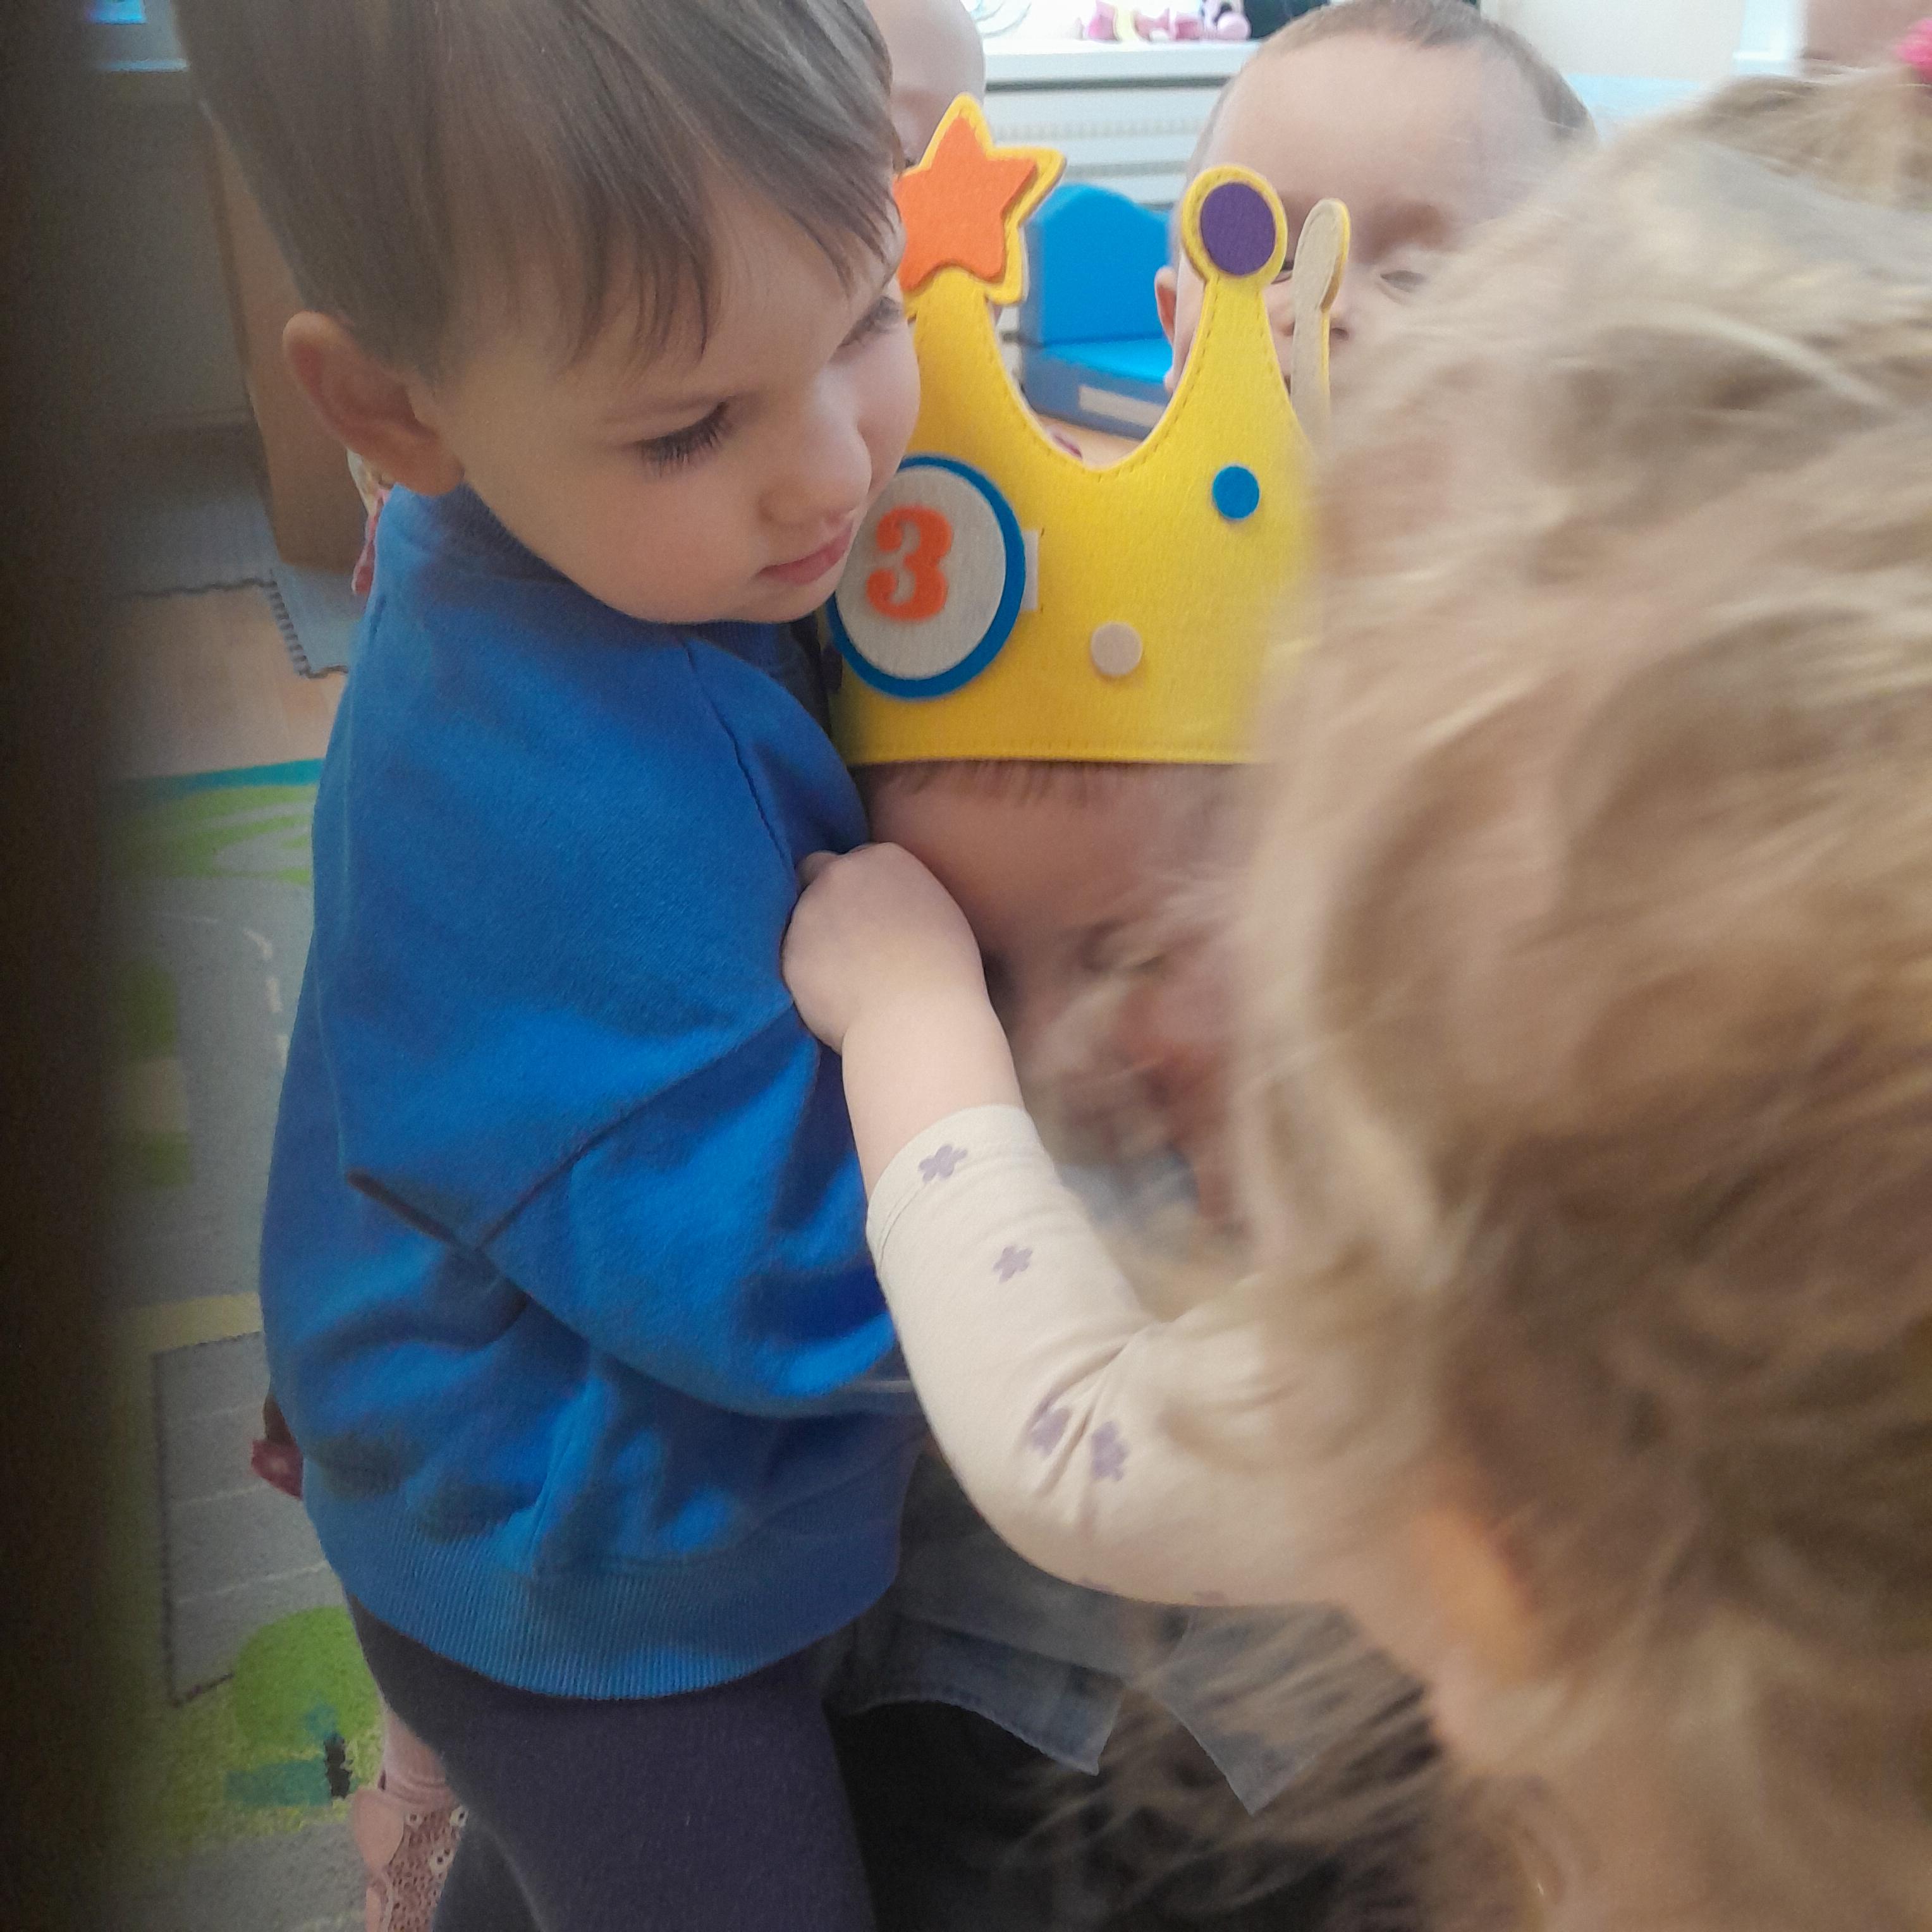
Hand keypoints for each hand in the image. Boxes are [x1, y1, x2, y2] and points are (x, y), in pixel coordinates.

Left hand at [783, 844, 987, 1052]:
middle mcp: (839, 875)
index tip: (871, 914)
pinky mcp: (789, 953)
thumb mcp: (936, 910)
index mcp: (882, 858)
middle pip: (817, 875)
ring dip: (816, 938)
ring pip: (802, 919)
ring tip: (848, 976)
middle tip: (848, 937)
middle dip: (827, 898)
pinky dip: (808, 973)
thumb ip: (901, 893)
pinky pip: (795, 959)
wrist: (914, 1016)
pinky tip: (836, 995)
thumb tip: (882, 904)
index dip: (861, 888)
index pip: (857, 860)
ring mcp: (809, 912)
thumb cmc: (943, 970)